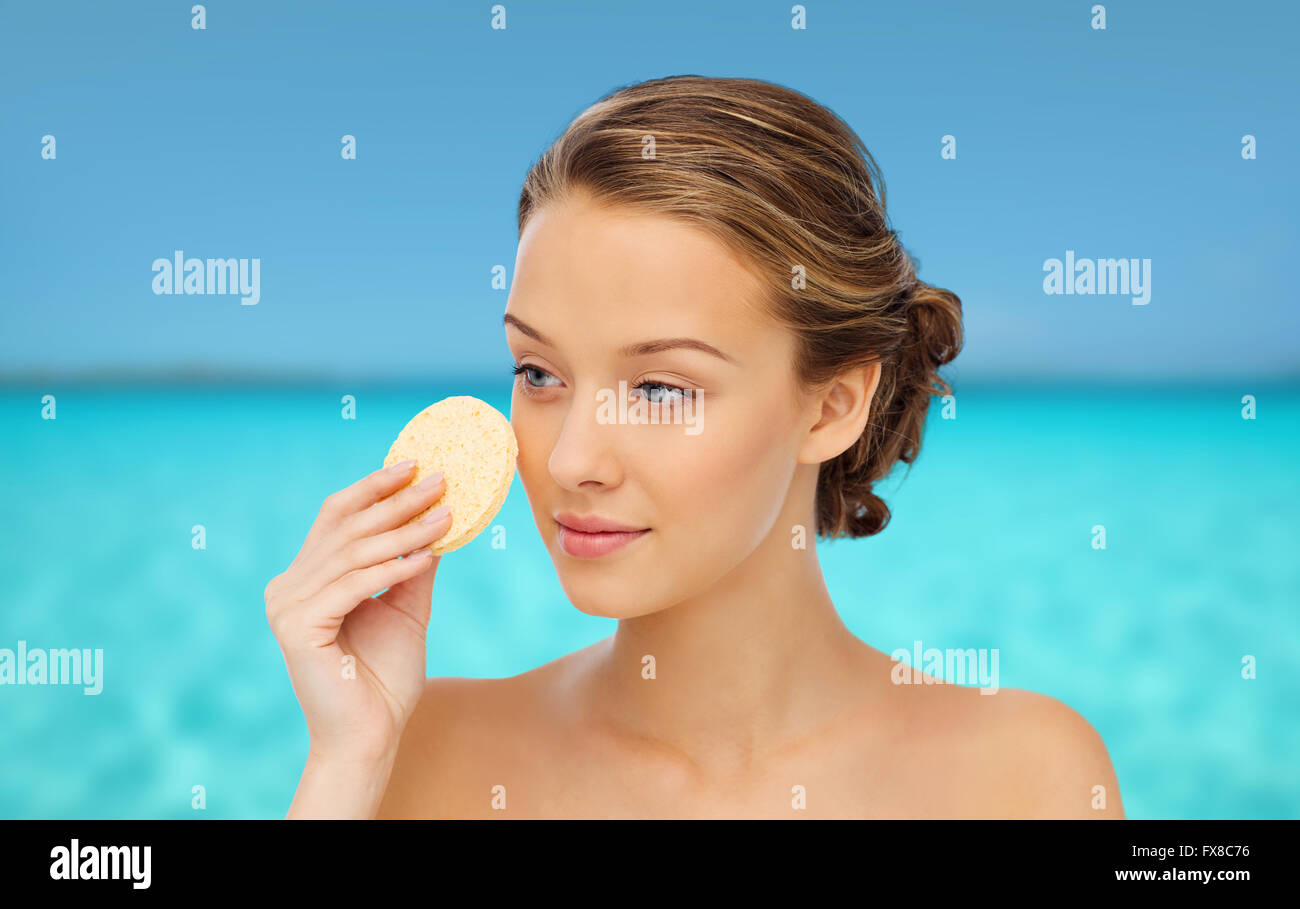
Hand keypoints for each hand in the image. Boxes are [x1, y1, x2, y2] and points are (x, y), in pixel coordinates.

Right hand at [265, 460, 451, 762]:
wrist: (371, 735)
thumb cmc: (385, 678)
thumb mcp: (405, 608)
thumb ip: (412, 565)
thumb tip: (436, 517)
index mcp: (305, 579)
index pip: (336, 517)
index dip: (373, 488)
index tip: (415, 465)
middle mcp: (287, 587)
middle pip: (347, 530)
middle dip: (398, 502)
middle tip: (441, 481)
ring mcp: (287, 606)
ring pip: (354, 554)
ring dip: (404, 531)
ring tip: (445, 515)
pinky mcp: (296, 627)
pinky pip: (354, 586)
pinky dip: (393, 568)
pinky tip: (427, 556)